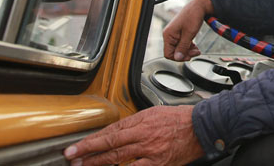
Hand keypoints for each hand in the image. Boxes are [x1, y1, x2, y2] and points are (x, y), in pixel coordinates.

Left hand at [63, 105, 203, 165]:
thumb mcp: (154, 113)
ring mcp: (151, 152)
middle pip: (110, 145)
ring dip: (98, 163)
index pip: (111, 131)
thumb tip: (114, 132)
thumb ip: (134, 123)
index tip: (75, 147)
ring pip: (118, 159)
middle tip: (72, 159)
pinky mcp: (158, 165)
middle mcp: (144, 136)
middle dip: (88, 153)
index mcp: (143, 121)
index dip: (91, 140)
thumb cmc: (180, 119)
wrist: (202, 128)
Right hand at [163, 0, 213, 60]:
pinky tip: (195, 46)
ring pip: (179, 49)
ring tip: (197, 50)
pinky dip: (189, 47)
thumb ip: (183, 46)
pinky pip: (183, 44)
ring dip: (188, 51)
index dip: (178, 57)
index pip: (168, 53)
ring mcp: (175, 34)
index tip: (188, 56)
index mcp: (168, 34)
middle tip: (195, 52)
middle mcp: (170, 35)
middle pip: (174, 52)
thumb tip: (177, 57)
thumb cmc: (193, 16)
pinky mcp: (180, 34)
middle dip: (185, 54)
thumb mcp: (189, 33)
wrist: (199, 6)